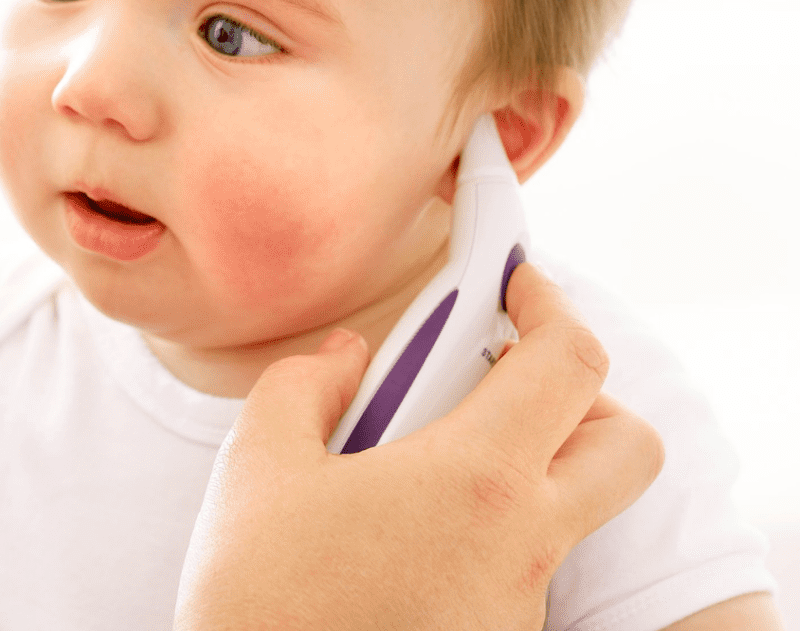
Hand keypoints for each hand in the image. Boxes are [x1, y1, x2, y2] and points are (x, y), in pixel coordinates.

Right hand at [174, 263, 664, 630]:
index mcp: (477, 481)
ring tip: (421, 456)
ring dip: (522, 458)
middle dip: (581, 392)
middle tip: (501, 377)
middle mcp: (523, 548)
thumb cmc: (259, 601)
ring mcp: (519, 605)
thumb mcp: (258, 463)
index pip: (569, 361)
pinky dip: (488, 518)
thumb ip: (307, 382)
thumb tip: (347, 356)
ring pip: (569, 506)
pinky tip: (405, 526)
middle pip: (624, 446)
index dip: (552, 301)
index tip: (517, 283)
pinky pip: (523, 558)